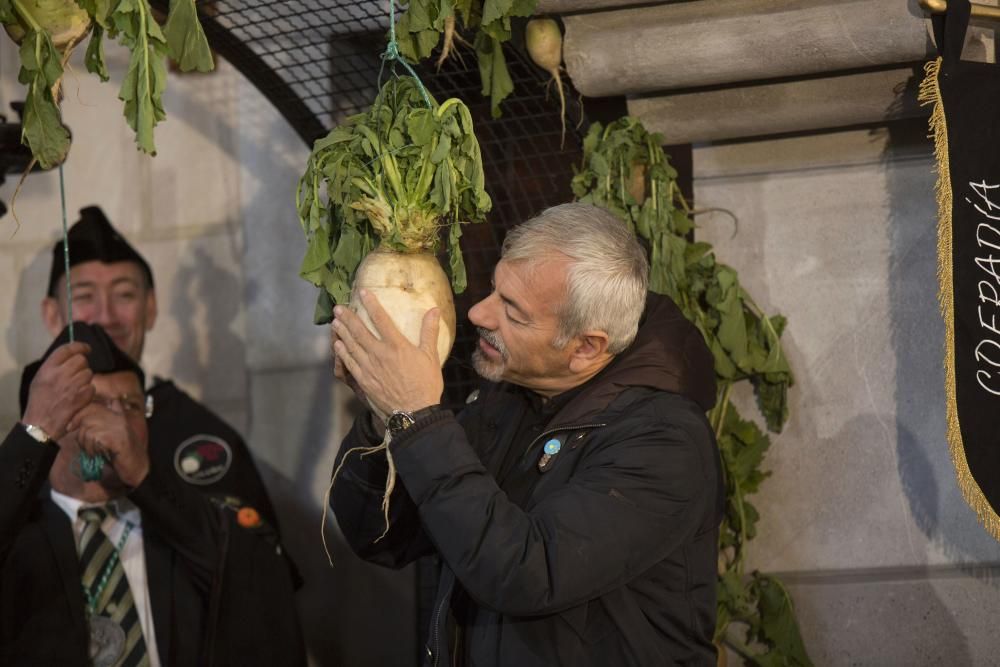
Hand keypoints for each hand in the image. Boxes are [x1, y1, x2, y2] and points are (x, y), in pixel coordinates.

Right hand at [22, 342, 93, 440]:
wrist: (41, 424)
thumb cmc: (39, 402)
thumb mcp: (40, 379)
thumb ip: (54, 367)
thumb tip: (71, 356)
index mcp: (47, 368)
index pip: (67, 349)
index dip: (79, 346)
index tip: (86, 348)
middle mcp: (60, 374)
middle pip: (81, 360)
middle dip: (82, 366)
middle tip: (77, 374)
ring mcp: (72, 385)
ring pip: (88, 373)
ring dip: (85, 380)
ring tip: (75, 388)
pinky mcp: (81, 397)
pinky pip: (92, 387)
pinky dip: (88, 392)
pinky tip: (79, 398)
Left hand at [68, 403, 149, 487]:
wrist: (136, 466)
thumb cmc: (123, 451)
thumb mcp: (115, 432)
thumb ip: (108, 418)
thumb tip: (107, 403)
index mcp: (117, 414)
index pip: (91, 406)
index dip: (77, 416)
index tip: (70, 427)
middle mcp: (118, 418)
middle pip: (87, 418)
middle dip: (81, 434)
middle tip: (87, 446)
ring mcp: (118, 427)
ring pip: (87, 431)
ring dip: (87, 445)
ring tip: (97, 452)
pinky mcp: (116, 438)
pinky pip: (93, 440)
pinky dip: (92, 450)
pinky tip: (100, 455)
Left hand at [331, 289, 443, 418]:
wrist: (415, 412)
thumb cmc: (426, 383)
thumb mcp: (431, 356)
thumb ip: (429, 331)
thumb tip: (434, 310)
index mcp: (397, 345)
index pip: (381, 319)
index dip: (371, 304)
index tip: (362, 293)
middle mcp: (380, 353)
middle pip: (360, 331)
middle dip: (348, 318)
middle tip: (338, 307)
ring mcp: (369, 367)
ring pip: (352, 345)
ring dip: (342, 332)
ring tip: (335, 322)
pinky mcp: (364, 380)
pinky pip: (350, 363)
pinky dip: (343, 352)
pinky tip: (337, 345)